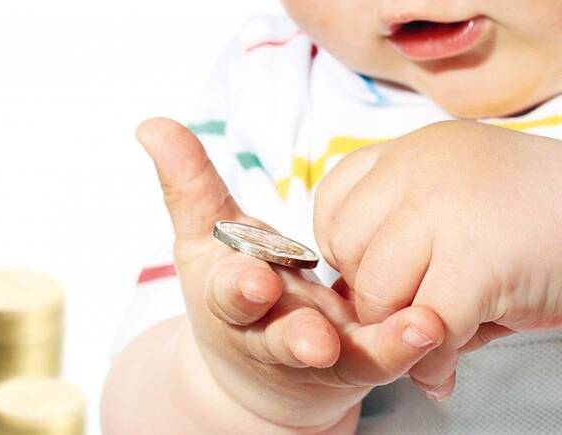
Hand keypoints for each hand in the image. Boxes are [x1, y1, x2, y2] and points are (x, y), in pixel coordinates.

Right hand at [136, 118, 444, 430]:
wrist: (263, 365)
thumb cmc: (234, 287)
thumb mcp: (207, 236)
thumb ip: (187, 184)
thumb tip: (150, 124)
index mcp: (232, 298)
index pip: (228, 293)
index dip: (238, 287)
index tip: (254, 280)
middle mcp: (273, 331)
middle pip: (280, 338)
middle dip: (295, 337)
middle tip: (317, 339)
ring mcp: (320, 351)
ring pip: (344, 355)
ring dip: (378, 345)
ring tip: (418, 328)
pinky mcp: (357, 362)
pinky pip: (382, 356)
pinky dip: (406, 344)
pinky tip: (434, 324)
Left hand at [314, 120, 561, 399]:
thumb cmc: (531, 219)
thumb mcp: (453, 210)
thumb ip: (399, 246)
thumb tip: (357, 315)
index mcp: (409, 153)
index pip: (332, 200)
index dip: (343, 248)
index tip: (371, 270)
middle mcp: (419, 168)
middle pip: (346, 246)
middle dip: (369, 292)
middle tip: (407, 310)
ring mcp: (445, 208)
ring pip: (377, 287)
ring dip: (397, 328)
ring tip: (431, 334)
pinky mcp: (478, 258)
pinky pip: (426, 326)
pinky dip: (432, 360)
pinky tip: (447, 365)